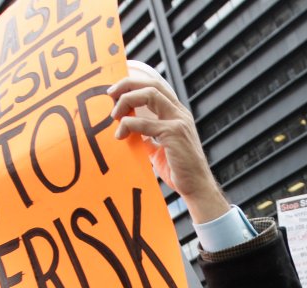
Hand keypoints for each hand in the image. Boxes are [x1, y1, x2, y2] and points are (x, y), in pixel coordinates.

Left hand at [106, 63, 228, 223]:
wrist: (196, 186)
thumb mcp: (160, 148)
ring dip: (127, 100)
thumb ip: (147, 136)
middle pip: (152, 84)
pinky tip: (121, 135)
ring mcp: (178, 122)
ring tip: (114, 114)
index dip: (135, 82)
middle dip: (127, 84)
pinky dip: (129, 126)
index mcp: (177, 113)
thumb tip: (128, 130)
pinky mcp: (174, 134)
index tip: (116, 90)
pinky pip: (145, 123)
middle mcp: (179, 113)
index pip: (156, 86)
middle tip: (110, 94)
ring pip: (149, 95)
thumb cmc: (179, 169)